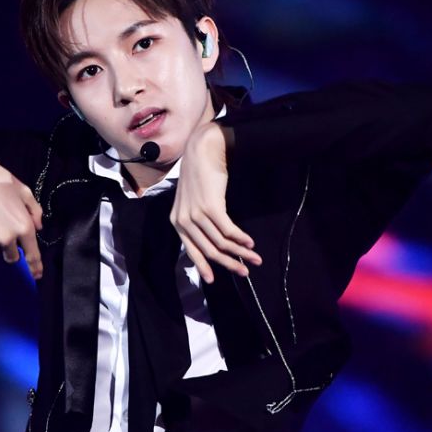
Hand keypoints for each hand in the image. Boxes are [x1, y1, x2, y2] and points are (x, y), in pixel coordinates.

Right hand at [0, 146, 43, 278]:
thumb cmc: (0, 180)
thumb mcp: (24, 192)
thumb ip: (35, 212)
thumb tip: (38, 227)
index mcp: (23, 227)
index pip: (32, 255)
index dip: (35, 267)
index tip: (36, 276)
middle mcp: (7, 237)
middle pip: (12, 258)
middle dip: (11, 250)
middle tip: (5, 233)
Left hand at [170, 121, 260, 283]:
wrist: (202, 151)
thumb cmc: (200, 175)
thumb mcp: (192, 201)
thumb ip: (196, 221)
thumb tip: (213, 241)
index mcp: (177, 222)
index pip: (192, 251)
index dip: (204, 267)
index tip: (214, 280)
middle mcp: (184, 221)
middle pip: (209, 250)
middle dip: (229, 264)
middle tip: (245, 272)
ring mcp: (196, 214)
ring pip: (221, 242)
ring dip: (241, 252)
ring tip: (254, 258)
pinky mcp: (210, 207)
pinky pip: (228, 230)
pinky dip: (241, 239)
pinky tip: (250, 243)